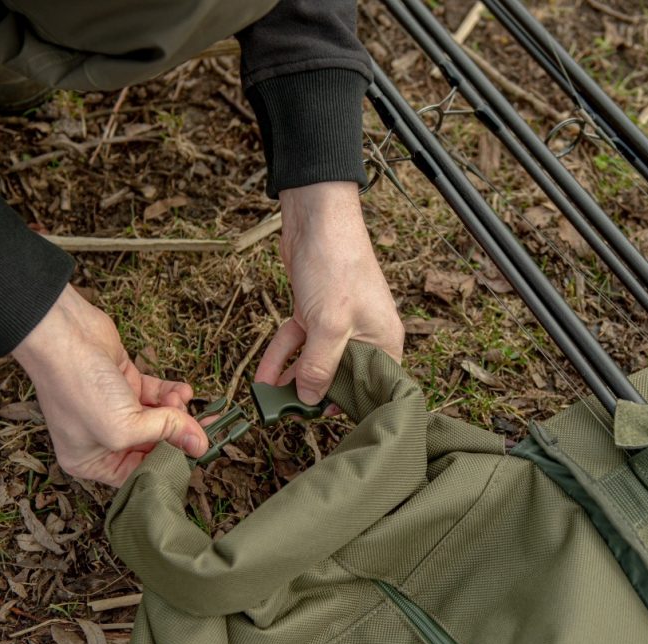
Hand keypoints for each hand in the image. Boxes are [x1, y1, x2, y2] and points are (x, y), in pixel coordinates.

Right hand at [12, 285, 207, 485]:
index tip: (196, 457)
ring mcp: (115, 408)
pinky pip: (157, 396)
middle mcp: (102, 437)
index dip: (169, 466)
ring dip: (177, 412)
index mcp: (91, 460)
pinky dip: (173, 394)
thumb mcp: (124, 425)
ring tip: (180, 402)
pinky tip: (183, 391)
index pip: (139, 473)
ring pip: (159, 419)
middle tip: (206, 430)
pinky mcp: (126, 383)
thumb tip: (200, 444)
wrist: (63, 335)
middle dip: (179, 437)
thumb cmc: (79, 389)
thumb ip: (166, 433)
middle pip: (153, 446)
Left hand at [255, 181, 403, 403]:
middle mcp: (365, 336)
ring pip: (313, 361)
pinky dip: (281, 357)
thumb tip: (310, 400)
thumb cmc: (337, 266)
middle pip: (339, 376)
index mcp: (384, 342)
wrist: (316, 219)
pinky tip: (263, 378)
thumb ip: (320, 367)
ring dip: (291, 380)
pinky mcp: (314, 313)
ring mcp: (338, 324)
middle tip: (289, 415)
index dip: (349, 405)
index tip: (323, 420)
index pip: (372, 387)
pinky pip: (297, 344)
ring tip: (270, 402)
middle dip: (313, 395)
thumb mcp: (329, 326)